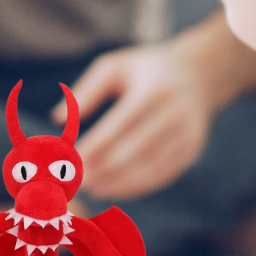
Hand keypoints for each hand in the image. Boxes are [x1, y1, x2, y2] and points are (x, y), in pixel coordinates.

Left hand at [56, 41, 214, 199]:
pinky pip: (162, 174)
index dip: (97, 145)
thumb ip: (86, 90)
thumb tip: (57, 118)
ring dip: (120, 183)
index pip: (122, 124)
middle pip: (137, 149)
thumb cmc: (144, 71)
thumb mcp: (115, 67)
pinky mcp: (191, 150)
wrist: (198, 75)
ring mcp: (187, 134)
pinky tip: (115, 188)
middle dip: (106, 169)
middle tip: (78, 181)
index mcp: (155, 89)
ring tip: (93, 189)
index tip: (73, 159)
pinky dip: (137, 186)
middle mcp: (176, 113)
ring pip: (151, 167)